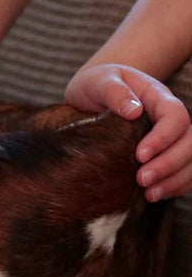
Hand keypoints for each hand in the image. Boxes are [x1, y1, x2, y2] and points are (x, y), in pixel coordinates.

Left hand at [65, 61, 191, 201]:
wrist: (94, 94)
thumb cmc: (98, 84)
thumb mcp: (99, 81)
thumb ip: (114, 91)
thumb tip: (133, 111)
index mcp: (158, 96)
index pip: (175, 116)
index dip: (163, 138)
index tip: (140, 155)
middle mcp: (171, 117)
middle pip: (189, 141)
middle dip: (169, 164)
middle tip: (142, 179)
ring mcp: (172, 136)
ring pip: (191, 160)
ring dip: (175, 179)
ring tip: (150, 194)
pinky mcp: (167, 153)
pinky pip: (184, 172)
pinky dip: (175, 186)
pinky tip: (154, 195)